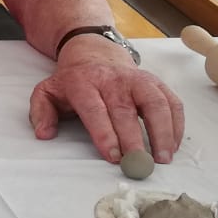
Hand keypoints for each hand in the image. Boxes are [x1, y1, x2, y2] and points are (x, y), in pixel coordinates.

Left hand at [29, 37, 184, 162]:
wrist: (94, 53)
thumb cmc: (72, 81)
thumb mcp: (47, 92)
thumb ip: (40, 112)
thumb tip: (44, 134)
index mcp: (83, 83)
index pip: (95, 109)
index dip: (104, 134)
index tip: (113, 156)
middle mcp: (113, 80)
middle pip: (126, 111)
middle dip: (133, 139)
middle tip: (138, 165)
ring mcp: (137, 80)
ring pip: (155, 103)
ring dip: (162, 131)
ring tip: (163, 159)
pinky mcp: (156, 83)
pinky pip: (171, 102)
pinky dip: (176, 124)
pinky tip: (173, 146)